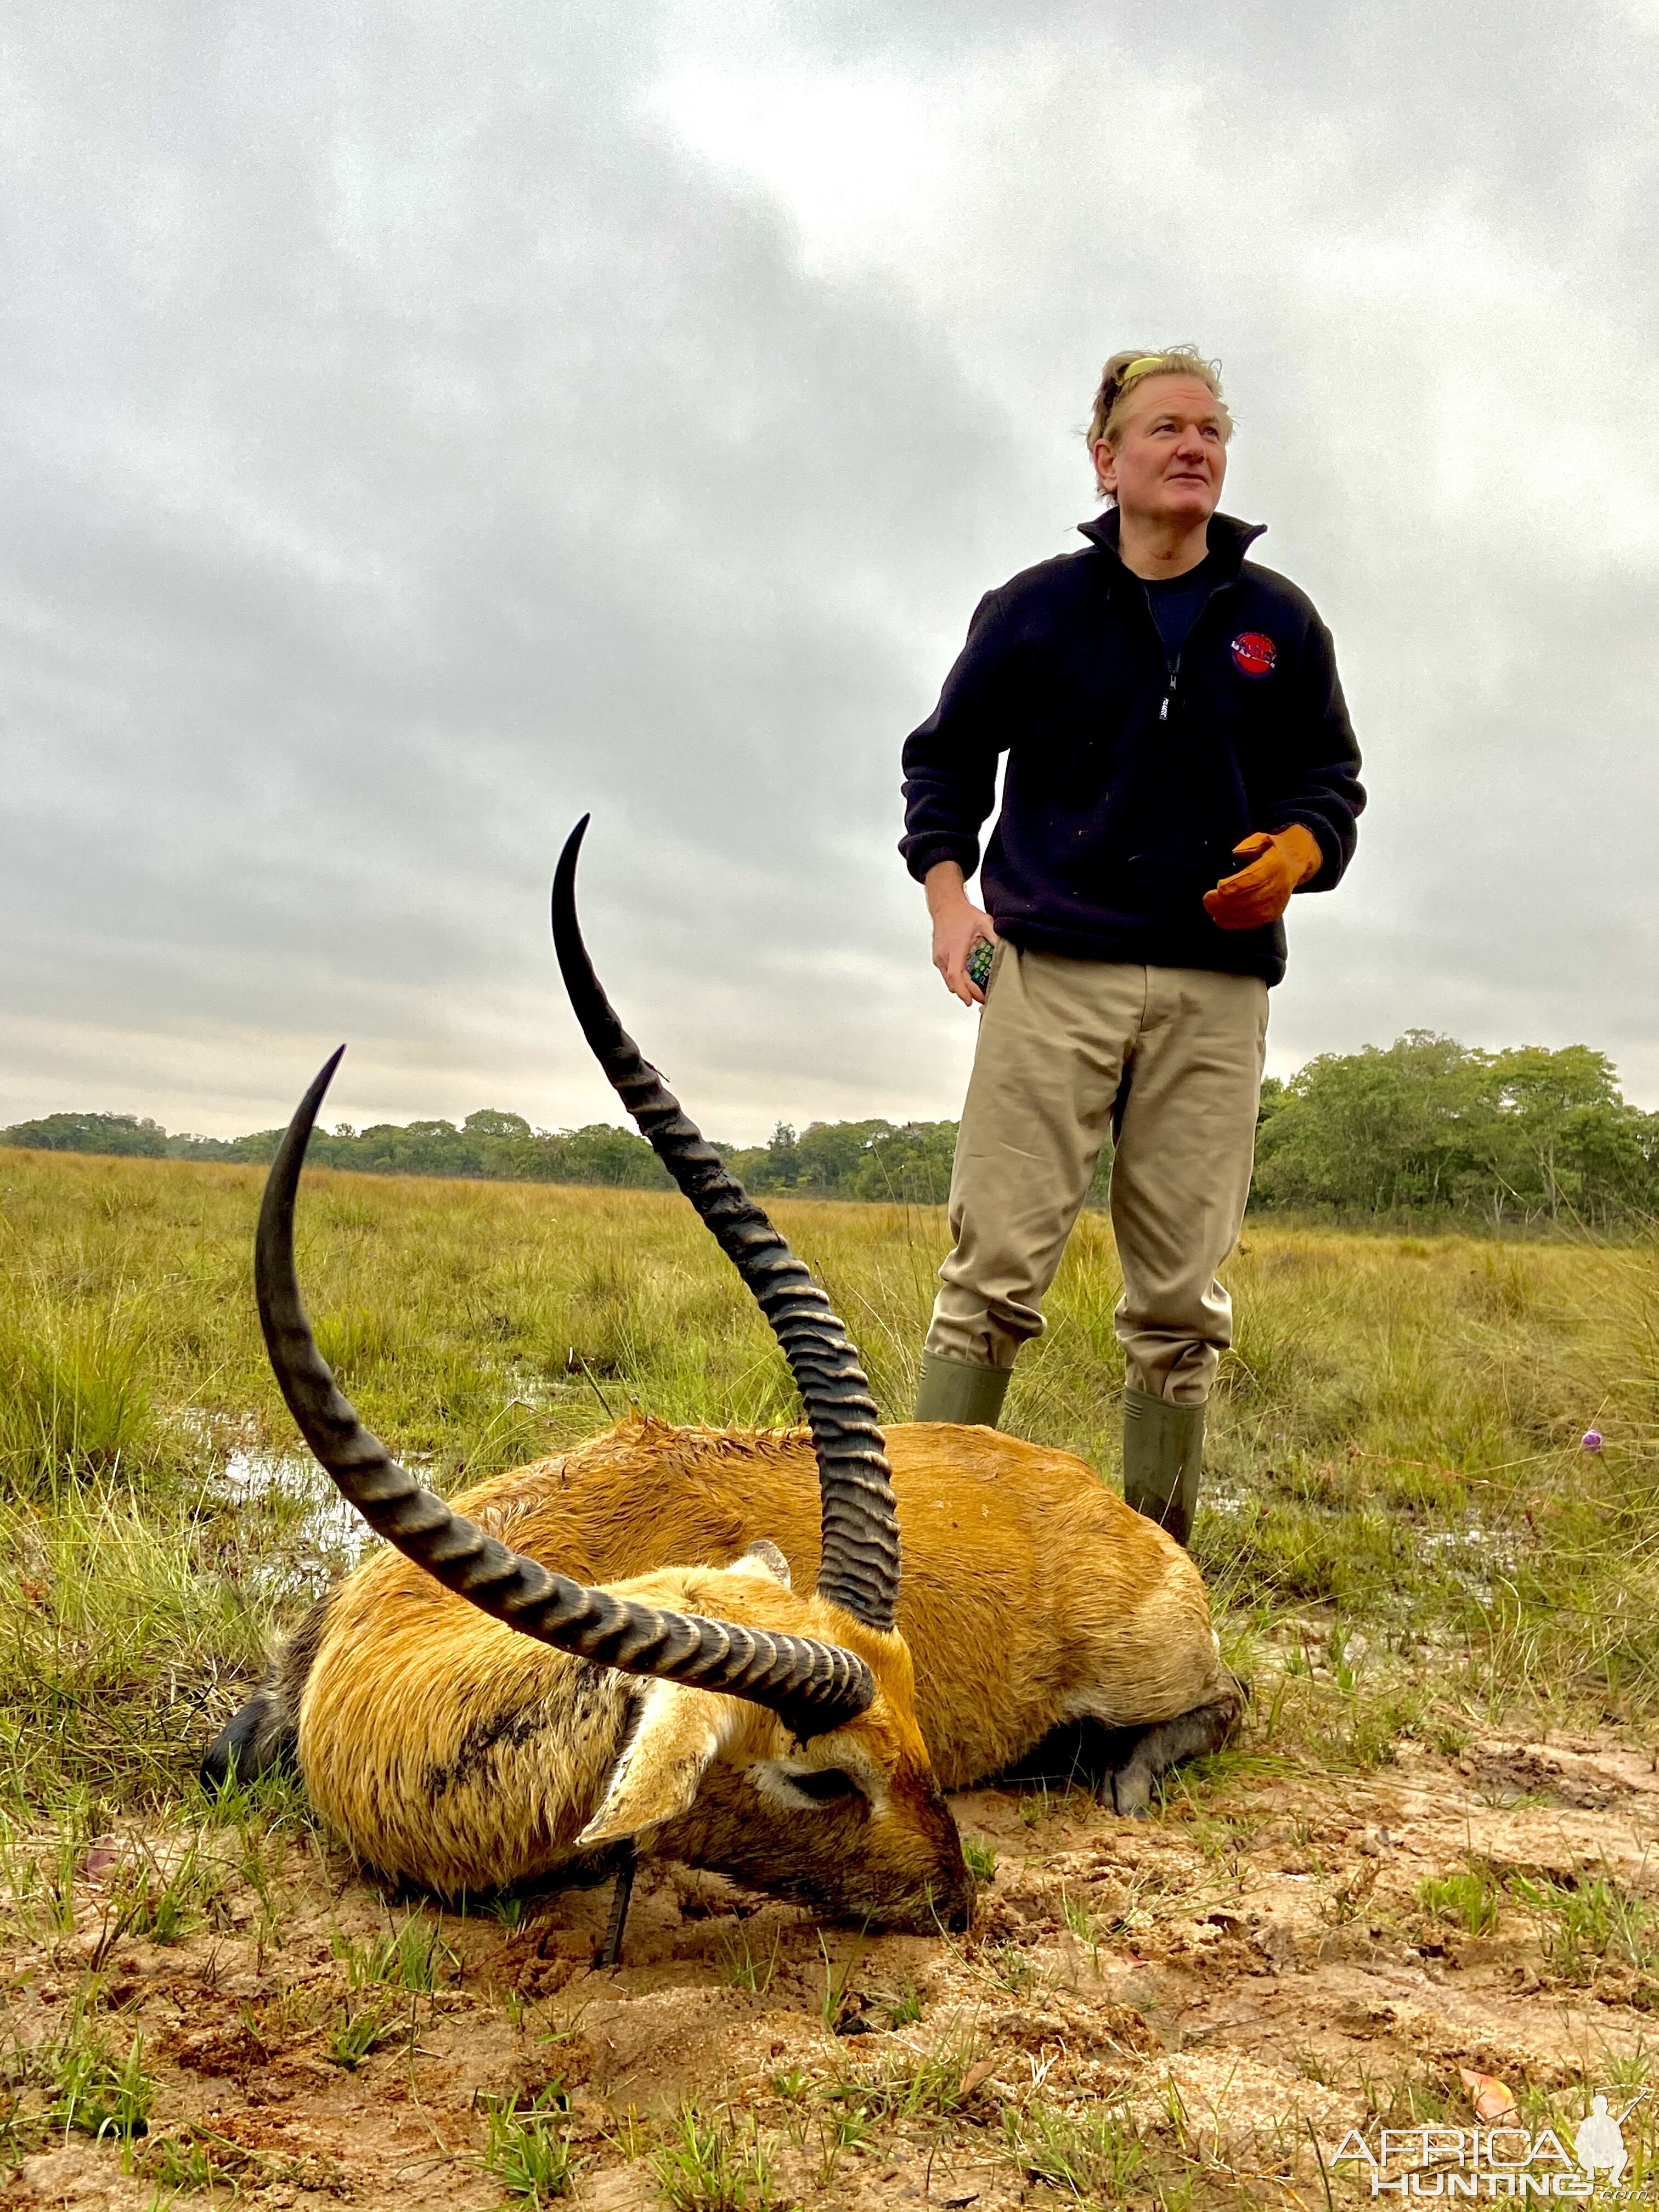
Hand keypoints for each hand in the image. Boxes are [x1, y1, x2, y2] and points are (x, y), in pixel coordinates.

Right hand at [924, 862, 998, 1004]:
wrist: (945, 905)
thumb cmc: (962, 914)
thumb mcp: (984, 922)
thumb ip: (995, 937)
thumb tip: (1008, 950)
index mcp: (955, 948)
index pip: (955, 975)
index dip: (963, 991)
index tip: (970, 1001)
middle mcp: (944, 955)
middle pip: (953, 982)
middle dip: (968, 993)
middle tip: (982, 999)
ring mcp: (939, 957)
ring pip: (949, 980)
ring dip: (962, 987)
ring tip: (976, 992)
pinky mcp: (938, 957)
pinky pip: (947, 974)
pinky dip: (957, 980)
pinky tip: (968, 980)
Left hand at [1203, 824, 1322, 929]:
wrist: (1295, 863)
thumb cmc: (1276, 850)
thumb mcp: (1265, 838)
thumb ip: (1250, 844)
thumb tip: (1236, 852)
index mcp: (1275, 867)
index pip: (1252, 880)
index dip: (1233, 886)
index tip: (1218, 886)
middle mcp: (1277, 888)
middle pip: (1247, 900)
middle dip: (1224, 902)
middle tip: (1207, 899)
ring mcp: (1276, 903)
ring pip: (1248, 914)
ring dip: (1226, 913)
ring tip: (1210, 908)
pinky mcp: (1273, 914)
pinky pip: (1252, 923)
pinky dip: (1234, 922)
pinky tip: (1220, 918)